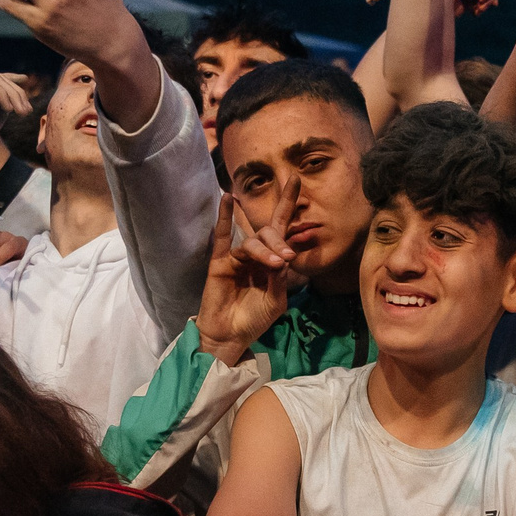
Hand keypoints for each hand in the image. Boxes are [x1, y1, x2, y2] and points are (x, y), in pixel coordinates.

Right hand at [198, 187, 296, 364]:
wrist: (231, 336)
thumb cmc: (255, 319)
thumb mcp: (275, 300)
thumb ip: (279, 278)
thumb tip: (283, 255)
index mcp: (272, 261)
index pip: (282, 227)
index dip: (288, 203)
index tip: (296, 179)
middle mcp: (255, 254)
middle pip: (268, 234)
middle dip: (279, 243)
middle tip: (286, 258)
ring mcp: (237, 257)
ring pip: (251, 243)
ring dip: (264, 251)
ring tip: (274, 264)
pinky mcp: (219, 263)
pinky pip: (221, 237)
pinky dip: (223, 217)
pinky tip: (227, 199)